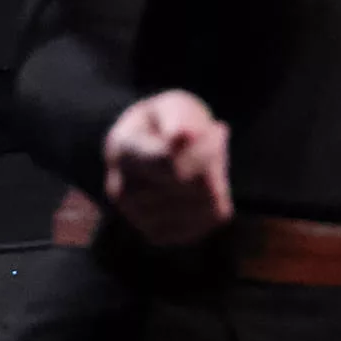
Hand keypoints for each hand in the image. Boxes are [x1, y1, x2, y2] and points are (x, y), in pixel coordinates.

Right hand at [102, 90, 231, 246]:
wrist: (147, 150)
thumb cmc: (165, 122)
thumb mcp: (173, 106)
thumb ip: (178, 118)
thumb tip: (182, 138)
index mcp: (124, 150)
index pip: (170, 161)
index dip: (204, 148)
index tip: (218, 128)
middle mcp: (122, 189)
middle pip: (192, 183)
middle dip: (215, 160)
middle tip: (218, 138)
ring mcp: (136, 217)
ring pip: (203, 205)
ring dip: (219, 180)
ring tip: (209, 161)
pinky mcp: (157, 234)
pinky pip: (207, 223)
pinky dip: (217, 202)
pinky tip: (207, 186)